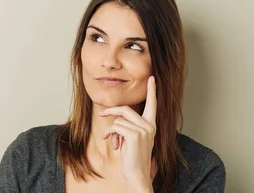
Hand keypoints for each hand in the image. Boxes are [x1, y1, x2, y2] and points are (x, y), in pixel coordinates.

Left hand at [99, 75, 156, 191]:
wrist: (137, 173)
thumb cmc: (132, 156)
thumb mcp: (130, 138)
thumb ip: (128, 125)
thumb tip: (115, 119)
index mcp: (151, 125)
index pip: (152, 105)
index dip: (152, 91)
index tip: (152, 78)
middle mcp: (150, 126)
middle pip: (125, 109)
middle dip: (111, 111)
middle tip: (101, 114)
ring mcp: (144, 130)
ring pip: (118, 120)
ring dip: (111, 130)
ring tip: (112, 140)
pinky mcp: (135, 135)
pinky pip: (116, 127)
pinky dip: (110, 134)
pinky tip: (113, 144)